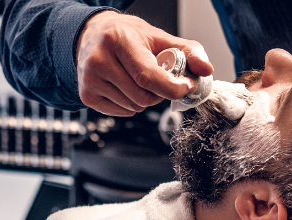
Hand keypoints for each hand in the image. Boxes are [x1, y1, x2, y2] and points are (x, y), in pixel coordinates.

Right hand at [76, 11, 212, 116]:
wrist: (93, 34)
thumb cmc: (128, 36)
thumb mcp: (158, 36)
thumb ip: (187, 51)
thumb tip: (206, 70)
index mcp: (118, 41)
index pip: (148, 76)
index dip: (172, 87)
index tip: (187, 85)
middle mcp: (98, 60)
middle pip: (142, 96)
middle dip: (160, 93)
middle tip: (161, 80)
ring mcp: (89, 80)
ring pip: (134, 107)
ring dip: (146, 99)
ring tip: (140, 80)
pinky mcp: (86, 95)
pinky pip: (122, 112)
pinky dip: (132, 105)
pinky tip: (128, 87)